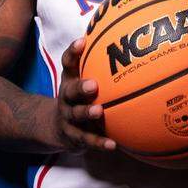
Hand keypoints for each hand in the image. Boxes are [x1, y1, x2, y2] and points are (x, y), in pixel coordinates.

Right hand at [50, 36, 117, 152]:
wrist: (56, 126)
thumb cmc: (79, 97)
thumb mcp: (81, 79)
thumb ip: (100, 65)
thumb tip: (131, 42)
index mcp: (70, 80)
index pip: (68, 62)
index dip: (73, 52)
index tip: (82, 42)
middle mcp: (66, 97)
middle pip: (70, 91)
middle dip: (81, 87)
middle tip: (93, 85)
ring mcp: (68, 117)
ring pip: (77, 115)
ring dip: (87, 113)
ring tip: (99, 112)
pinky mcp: (74, 136)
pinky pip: (88, 140)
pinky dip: (100, 142)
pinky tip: (114, 145)